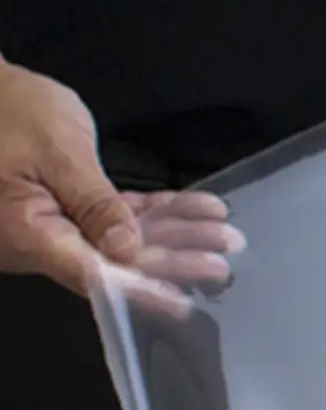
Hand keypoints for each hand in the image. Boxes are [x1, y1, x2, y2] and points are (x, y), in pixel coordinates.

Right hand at [0, 58, 243, 297]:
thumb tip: (128, 252)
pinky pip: (115, 219)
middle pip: (117, 262)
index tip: (180, 301)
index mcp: (29, 235)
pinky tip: (191, 209)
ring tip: (221, 234)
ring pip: (123, 241)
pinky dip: (152, 214)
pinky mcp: (69, 211)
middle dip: (172, 261)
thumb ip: (96, 204)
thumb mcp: (59, 151)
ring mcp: (56, 229)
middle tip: (221, 263)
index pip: (94, 275)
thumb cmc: (11, 109)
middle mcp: (41, 242)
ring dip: (173, 235)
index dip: (140, 290)